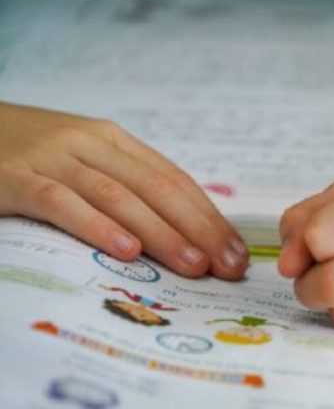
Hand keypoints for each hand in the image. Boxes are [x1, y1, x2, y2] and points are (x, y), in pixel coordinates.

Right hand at [0, 103, 247, 278]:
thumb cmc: (27, 154)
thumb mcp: (82, 161)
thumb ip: (124, 186)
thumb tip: (180, 233)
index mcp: (114, 142)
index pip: (175, 180)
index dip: (209, 217)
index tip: (237, 252)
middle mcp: (90, 144)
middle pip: (158, 189)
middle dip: (200, 230)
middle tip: (228, 267)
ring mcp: (52, 158)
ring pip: (120, 197)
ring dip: (162, 234)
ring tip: (194, 265)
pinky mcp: (14, 177)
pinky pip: (62, 202)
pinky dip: (97, 226)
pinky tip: (127, 251)